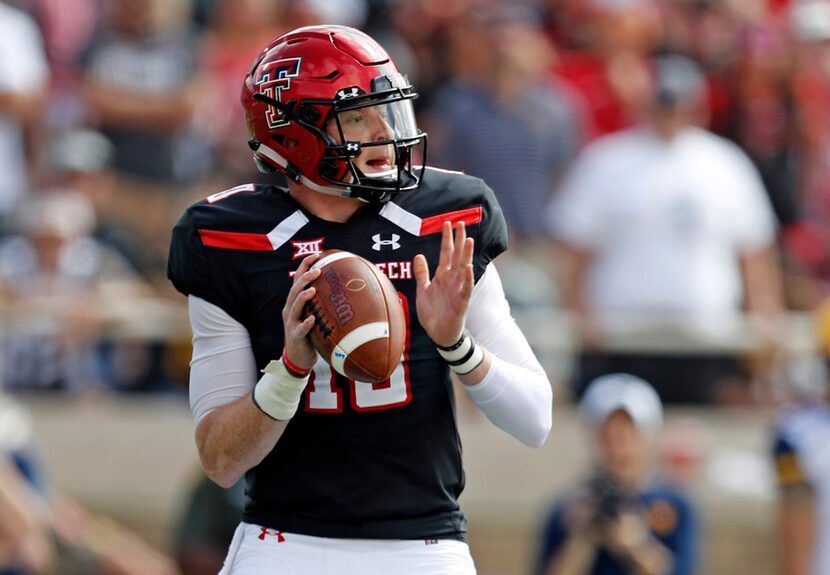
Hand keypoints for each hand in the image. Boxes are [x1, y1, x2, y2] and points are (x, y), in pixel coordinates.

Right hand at [282, 253, 320, 368]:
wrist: (298, 357)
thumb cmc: (310, 334)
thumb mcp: (314, 314)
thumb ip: (322, 302)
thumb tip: (345, 287)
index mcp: (295, 302)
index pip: (297, 279)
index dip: (305, 266)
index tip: (316, 254)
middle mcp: (290, 310)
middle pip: (294, 290)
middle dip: (305, 278)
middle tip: (318, 269)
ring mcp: (291, 323)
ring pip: (294, 307)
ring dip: (303, 297)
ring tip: (313, 289)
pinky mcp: (295, 336)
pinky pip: (300, 329)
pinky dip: (306, 323)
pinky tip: (312, 319)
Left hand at [413, 222, 474, 346]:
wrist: (438, 334)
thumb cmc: (433, 313)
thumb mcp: (423, 290)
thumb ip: (422, 274)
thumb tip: (418, 255)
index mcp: (442, 276)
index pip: (446, 253)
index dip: (446, 238)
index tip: (447, 223)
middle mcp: (452, 280)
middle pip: (457, 256)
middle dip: (458, 240)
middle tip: (461, 223)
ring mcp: (458, 290)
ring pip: (463, 269)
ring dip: (466, 255)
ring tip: (468, 239)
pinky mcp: (461, 303)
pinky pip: (465, 288)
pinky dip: (467, 278)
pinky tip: (469, 267)